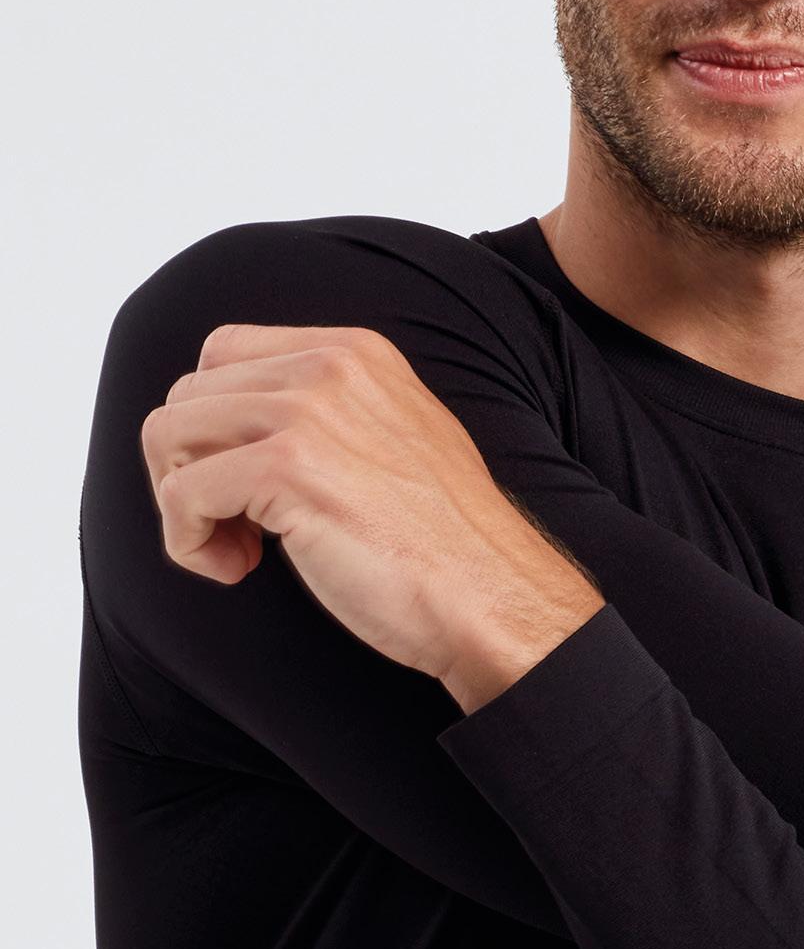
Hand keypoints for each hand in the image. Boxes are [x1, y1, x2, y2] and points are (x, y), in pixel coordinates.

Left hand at [140, 321, 602, 700]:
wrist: (490, 595)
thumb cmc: (444, 543)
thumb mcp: (394, 439)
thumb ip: (329, 414)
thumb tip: (237, 434)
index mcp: (356, 353)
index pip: (223, 354)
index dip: (214, 425)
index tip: (246, 485)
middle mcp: (329, 367)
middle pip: (187, 395)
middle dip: (188, 468)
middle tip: (238, 529)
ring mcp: (306, 412)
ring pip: (167, 434)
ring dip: (182, 505)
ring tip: (239, 551)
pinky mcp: (286, 469)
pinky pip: (181, 492)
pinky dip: (189, 541)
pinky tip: (239, 570)